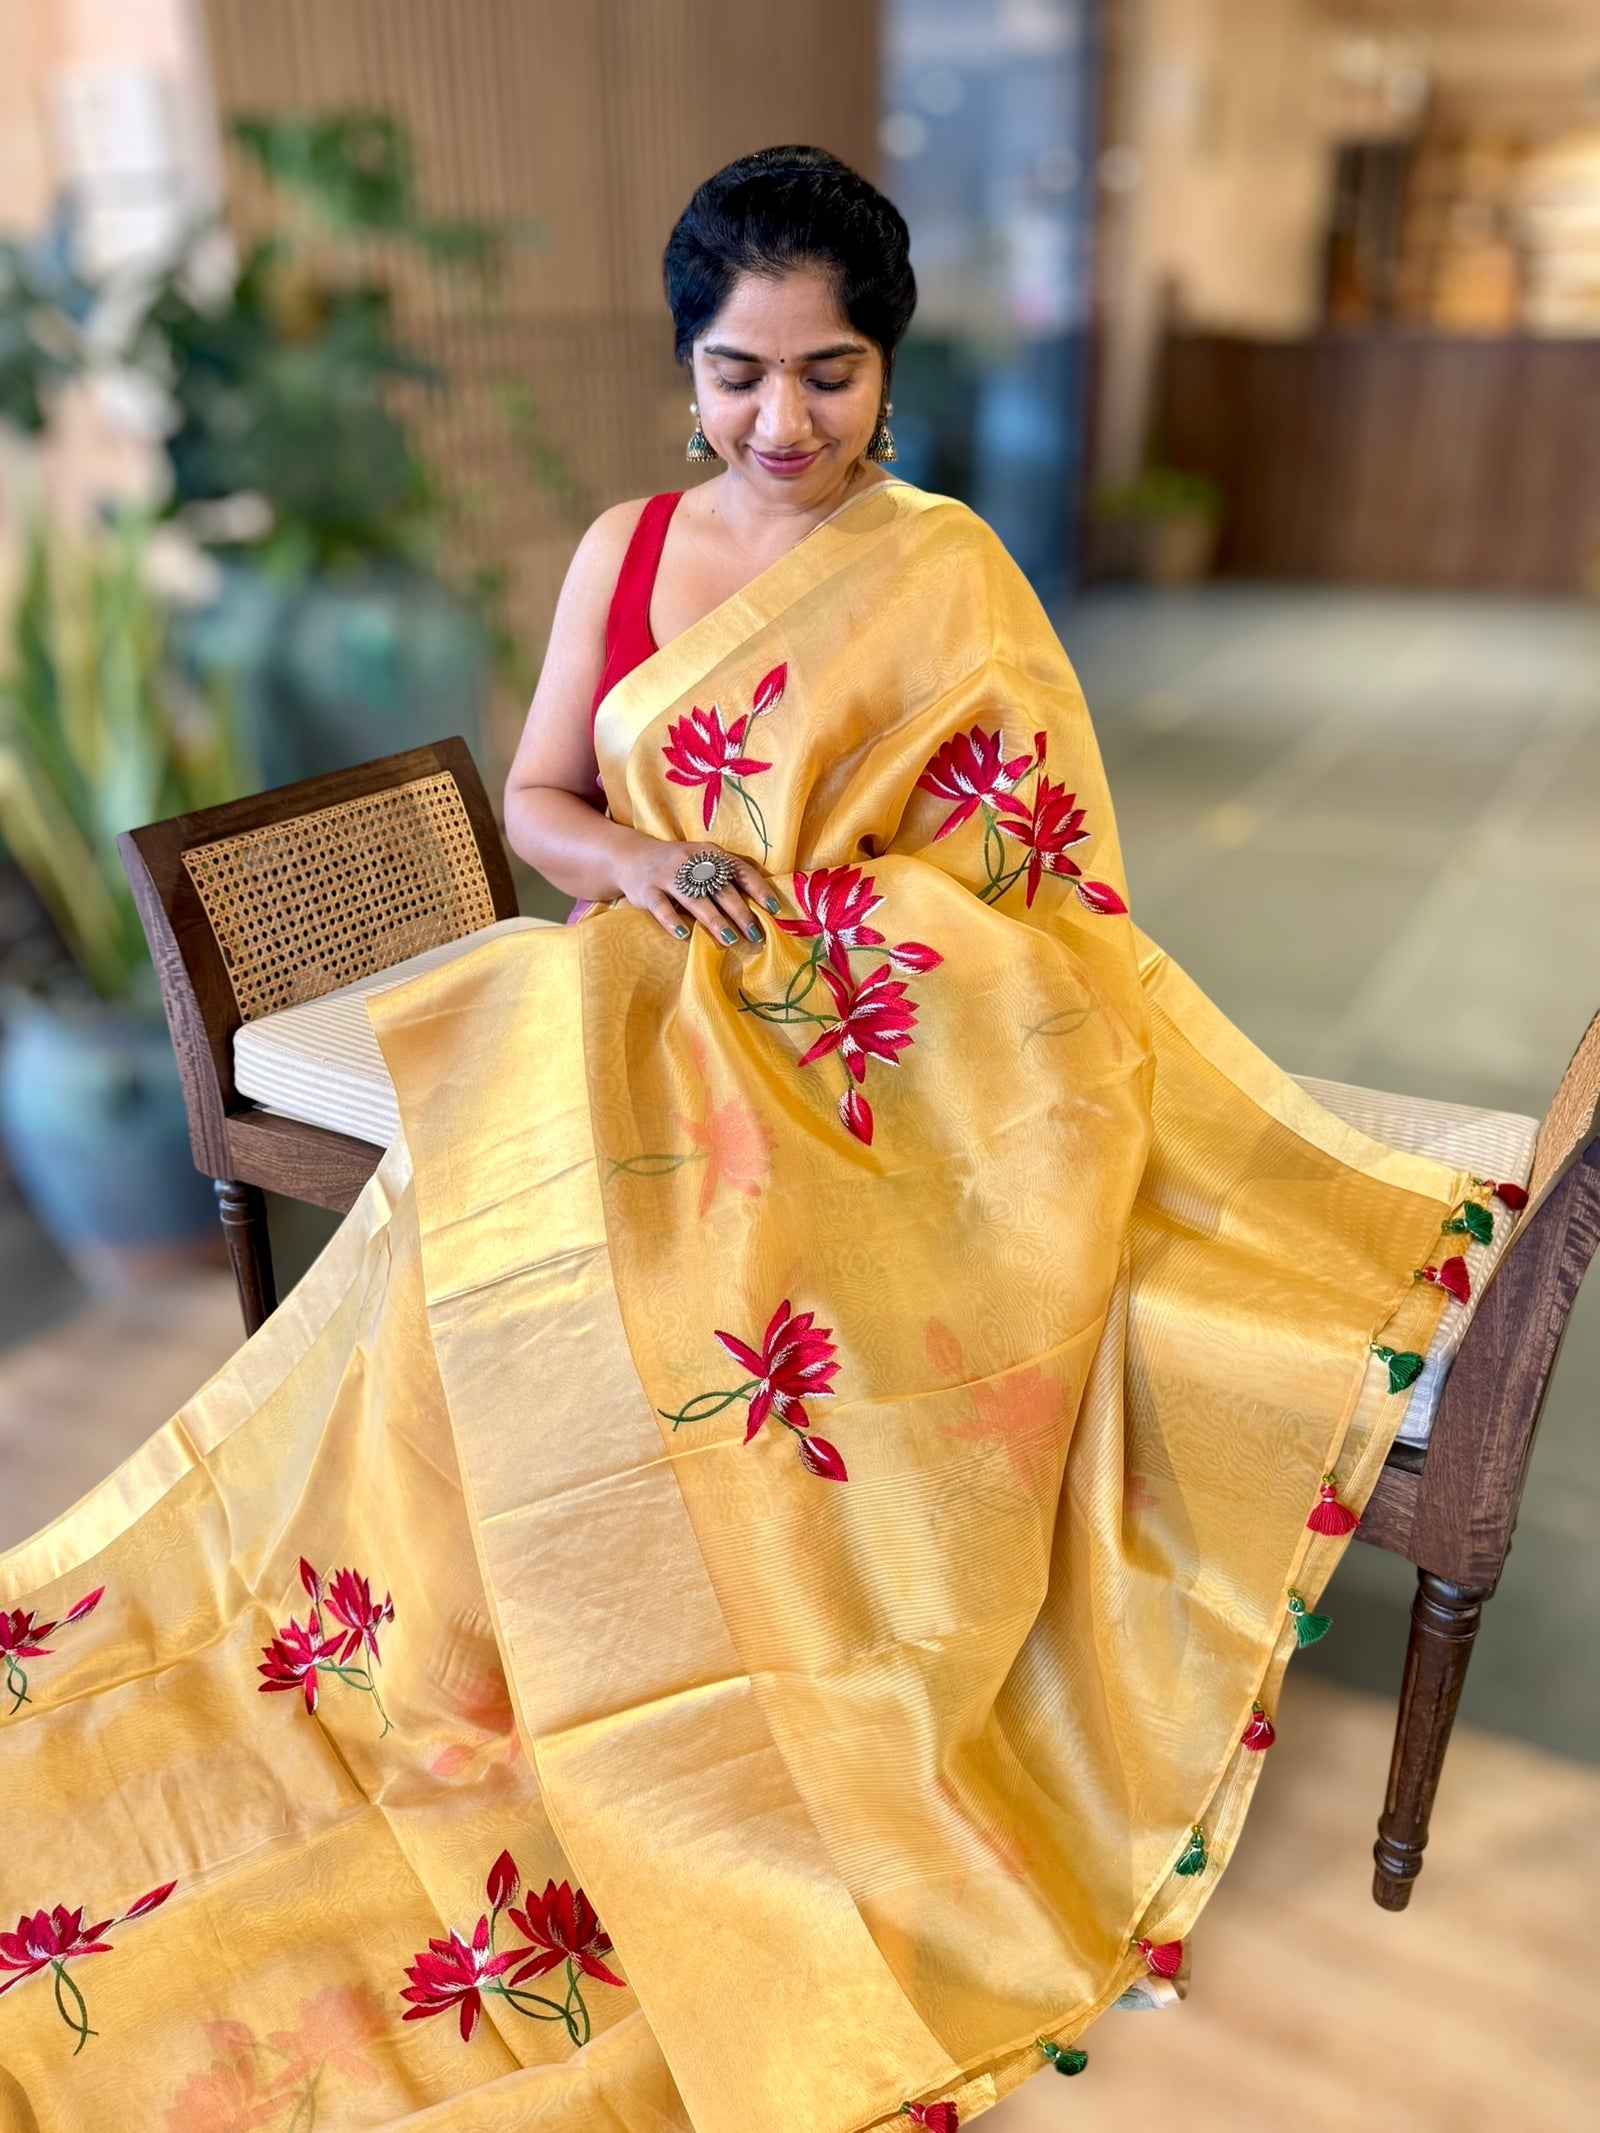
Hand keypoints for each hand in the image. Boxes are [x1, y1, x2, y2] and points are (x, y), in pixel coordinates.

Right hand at [615, 834, 782, 944]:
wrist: (630, 856)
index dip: (758, 888)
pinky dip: (672, 922)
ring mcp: (667, 875)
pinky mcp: (646, 890)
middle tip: (756, 934)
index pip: (739, 869)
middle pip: (720, 888)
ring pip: (694, 899)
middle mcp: (690, 861)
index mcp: (709, 853)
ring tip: (730, 939)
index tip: (774, 909)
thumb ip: (724, 878)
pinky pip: (660, 907)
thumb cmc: (677, 866)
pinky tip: (683, 935)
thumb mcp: (701, 862)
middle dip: (740, 912)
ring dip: (714, 920)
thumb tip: (761, 907)